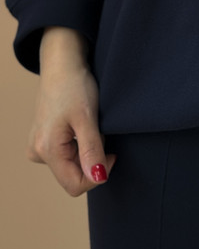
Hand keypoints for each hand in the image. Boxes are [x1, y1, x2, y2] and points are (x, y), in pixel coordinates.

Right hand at [26, 29, 116, 196]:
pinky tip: (80, 124)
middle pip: (73, 175)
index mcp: (46, 150)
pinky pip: (66, 153)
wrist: (63, 64)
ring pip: (70, 164)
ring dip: (86, 150)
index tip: (112, 153)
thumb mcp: (87, 118)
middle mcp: (37, 152)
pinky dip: (79, 143)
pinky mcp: (43, 139)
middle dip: (91, 158)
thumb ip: (91, 150)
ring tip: (88, 124)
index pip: (75, 185)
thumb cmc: (74, 86)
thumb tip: (98, 178)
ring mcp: (38, 146)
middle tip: (98, 131)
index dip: (98, 174)